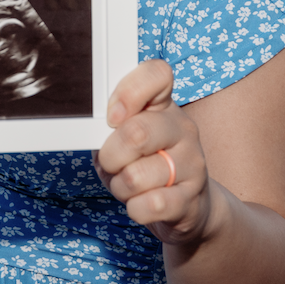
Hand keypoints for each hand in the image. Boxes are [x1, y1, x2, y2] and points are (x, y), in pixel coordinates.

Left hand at [95, 60, 219, 246]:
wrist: (187, 208)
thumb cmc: (145, 168)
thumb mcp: (123, 142)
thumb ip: (109, 130)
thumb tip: (92, 130)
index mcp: (164, 107)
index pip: (157, 74)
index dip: (128, 92)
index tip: (113, 117)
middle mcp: (183, 130)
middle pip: (136, 133)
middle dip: (111, 156)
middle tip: (113, 164)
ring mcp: (192, 164)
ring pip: (136, 177)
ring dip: (121, 188)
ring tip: (131, 187)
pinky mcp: (192, 200)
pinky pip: (150, 205)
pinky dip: (135, 209)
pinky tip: (144, 204)